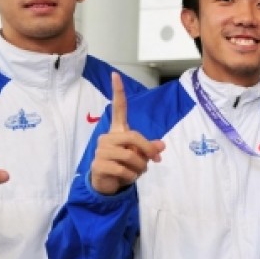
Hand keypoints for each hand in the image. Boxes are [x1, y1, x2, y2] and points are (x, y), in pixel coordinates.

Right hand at [90, 72, 164, 195]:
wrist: (108, 183)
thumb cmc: (125, 166)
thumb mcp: (141, 157)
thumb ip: (150, 149)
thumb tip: (161, 145)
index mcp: (118, 131)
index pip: (118, 109)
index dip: (118, 92)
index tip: (115, 75)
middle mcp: (107, 137)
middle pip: (134, 137)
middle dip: (148, 150)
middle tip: (155, 161)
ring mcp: (101, 150)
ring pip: (130, 156)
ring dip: (140, 167)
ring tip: (137, 171)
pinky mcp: (98, 165)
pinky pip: (123, 169)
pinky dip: (131, 176)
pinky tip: (128, 177)